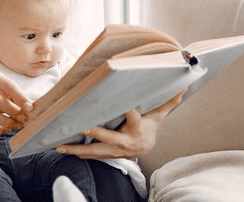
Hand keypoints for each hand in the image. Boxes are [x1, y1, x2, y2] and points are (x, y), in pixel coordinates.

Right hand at [0, 69, 32, 135]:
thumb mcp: (5, 89)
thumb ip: (17, 97)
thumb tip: (29, 108)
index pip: (8, 85)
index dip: (21, 97)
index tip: (30, 107)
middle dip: (13, 111)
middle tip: (24, 118)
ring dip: (6, 122)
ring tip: (16, 125)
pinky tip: (6, 130)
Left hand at [55, 89, 184, 159]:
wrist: (144, 149)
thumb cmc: (149, 127)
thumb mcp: (158, 115)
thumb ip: (167, 102)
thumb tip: (182, 87)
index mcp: (137, 129)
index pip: (133, 117)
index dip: (128, 111)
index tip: (122, 104)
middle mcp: (125, 142)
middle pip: (109, 138)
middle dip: (95, 133)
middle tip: (82, 126)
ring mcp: (114, 151)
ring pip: (95, 151)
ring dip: (77, 149)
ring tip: (60, 145)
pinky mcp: (105, 155)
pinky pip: (89, 155)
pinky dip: (75, 152)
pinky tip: (61, 148)